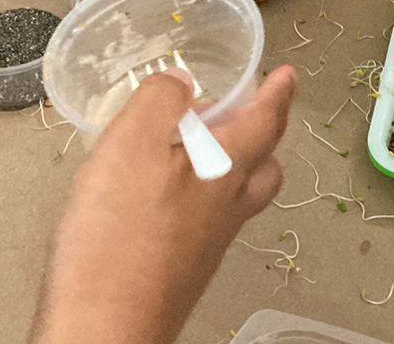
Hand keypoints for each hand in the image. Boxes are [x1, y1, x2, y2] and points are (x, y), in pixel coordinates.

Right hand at [32, 68, 294, 343]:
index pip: (266, 121)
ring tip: (191, 150)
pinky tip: (159, 196)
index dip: (278, 93)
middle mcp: (228, 208)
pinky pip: (208, 222)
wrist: (105, 325)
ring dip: (228, 168)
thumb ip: (160, 101)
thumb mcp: (131, 143)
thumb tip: (182, 83)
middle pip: (264, 168)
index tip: (288, 76)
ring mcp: (209, 243)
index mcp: (227, 169)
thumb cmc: (118, 235)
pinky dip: (198, 198)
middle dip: (259, 137)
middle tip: (237, 114)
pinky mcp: (184, 268)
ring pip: (237, 197)